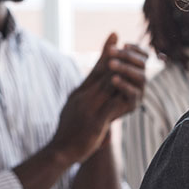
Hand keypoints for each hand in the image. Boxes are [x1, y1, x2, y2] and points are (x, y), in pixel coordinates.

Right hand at [49, 33, 147, 163]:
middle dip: (113, 57)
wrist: (58, 151)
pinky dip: (119, 96)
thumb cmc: (66, 133)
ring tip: (130, 60)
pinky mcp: (94, 122)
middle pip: (101, 73)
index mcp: (78, 93)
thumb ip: (82, 97)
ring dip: (119, 72)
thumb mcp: (71, 109)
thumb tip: (87, 88)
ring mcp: (88, 109)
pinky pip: (110, 106)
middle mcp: (83, 97)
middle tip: (123, 42)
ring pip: (106, 86)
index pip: (94, 70)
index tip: (113, 38)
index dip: (105, 54)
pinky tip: (129, 89)